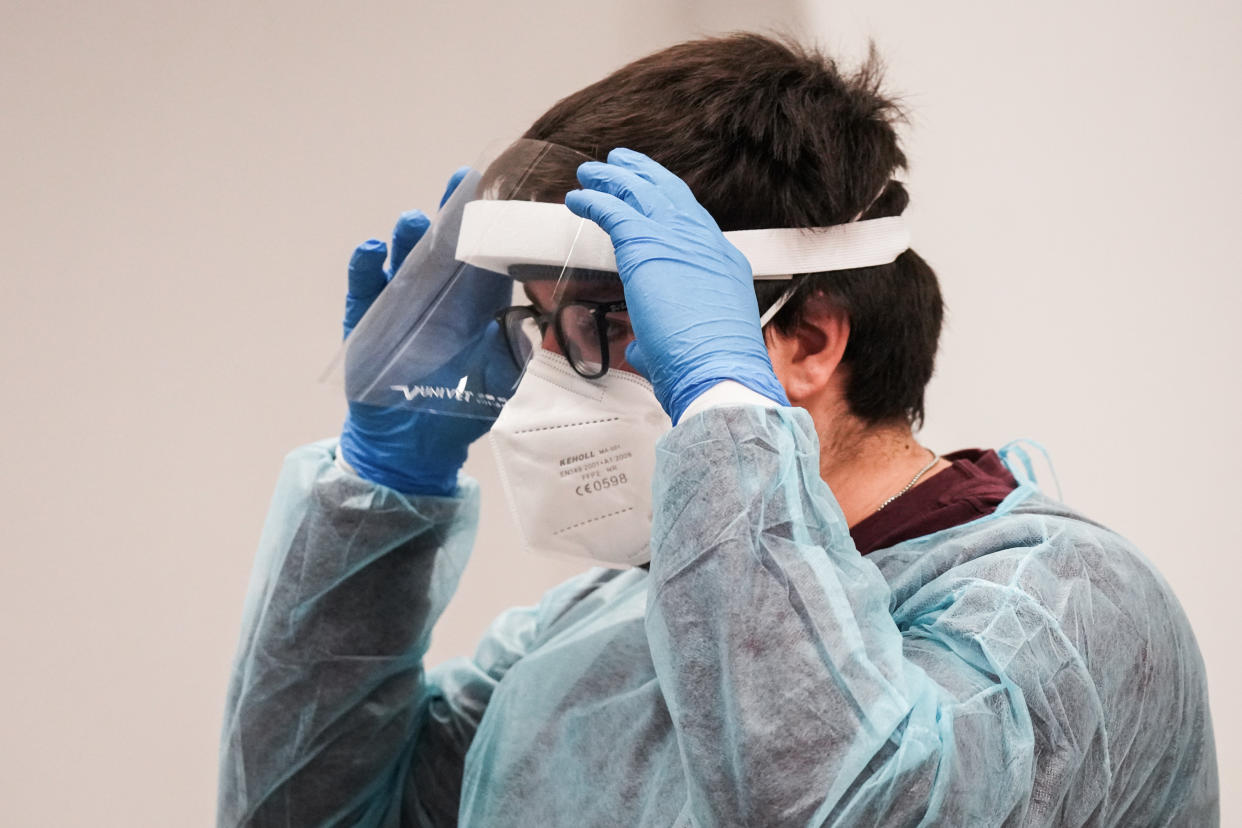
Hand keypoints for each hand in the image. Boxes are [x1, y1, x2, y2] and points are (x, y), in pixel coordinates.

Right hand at [339, 168, 511, 494]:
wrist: (412, 446)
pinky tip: (371, 250)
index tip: (502, 197)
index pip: (485, 258)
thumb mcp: (496, 384)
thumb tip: (525, 325)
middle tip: (461, 182)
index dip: (491, 228)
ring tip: (414, 220)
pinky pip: (364, 287)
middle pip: (444, 247)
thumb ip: (511, 355)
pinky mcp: (366, 321)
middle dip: (452, 214)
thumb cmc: (459, 410)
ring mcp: (399, 304)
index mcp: (473, 306)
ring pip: (404, 260)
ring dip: (408, 238)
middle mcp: (437, 296)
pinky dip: (365, 267)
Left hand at [565, 148, 788, 423]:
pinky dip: (593, 201)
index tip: (652, 198)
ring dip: (614, 179)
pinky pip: (613, 210)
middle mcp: (704, 242)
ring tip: (593, 171)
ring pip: (642, 193)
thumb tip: (644, 347)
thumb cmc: (709, 367)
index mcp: (721, 263)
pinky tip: (577, 198)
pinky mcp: (646, 245)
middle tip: (623, 163)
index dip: (669, 206)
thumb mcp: (693, 343)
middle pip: (671, 194)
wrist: (719, 369)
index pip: (692, 223)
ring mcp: (677, 239)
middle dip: (644, 175)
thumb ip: (663, 337)